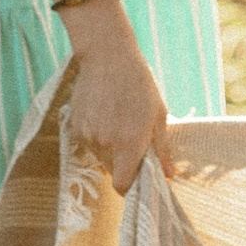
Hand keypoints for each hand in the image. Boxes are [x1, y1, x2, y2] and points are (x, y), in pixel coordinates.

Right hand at [64, 3, 173, 189]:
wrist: (107, 58)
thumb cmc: (140, 85)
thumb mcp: (158, 115)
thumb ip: (162, 149)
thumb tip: (170, 175)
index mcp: (129, 144)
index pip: (122, 185)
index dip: (129, 187)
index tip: (136, 179)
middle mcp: (106, 144)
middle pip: (111, 171)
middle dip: (122, 163)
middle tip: (131, 140)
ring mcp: (88, 135)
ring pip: (99, 156)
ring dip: (109, 148)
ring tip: (118, 121)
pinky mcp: (75, 126)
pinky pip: (88, 142)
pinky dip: (96, 136)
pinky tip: (104, 114)